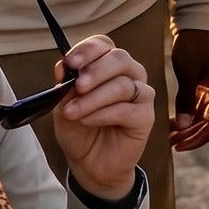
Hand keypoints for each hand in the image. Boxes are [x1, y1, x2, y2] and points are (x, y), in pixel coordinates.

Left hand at [51, 36, 155, 200]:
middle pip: (119, 58)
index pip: (104, 45)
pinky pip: (126, 109)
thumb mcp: (63, 105)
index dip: (88, 50)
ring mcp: (140, 95)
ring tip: (73, 113)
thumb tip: (63, 66)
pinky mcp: (146, 117)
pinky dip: (102, 114)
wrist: (88, 163)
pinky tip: (87, 121)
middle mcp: (129, 75)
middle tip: (76, 87)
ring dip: (93, 99)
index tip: (70, 63)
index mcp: (109, 65)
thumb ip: (65, 85)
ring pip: (123, 85)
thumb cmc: (79, 130)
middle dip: (95, 71)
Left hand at [168, 27, 208, 151]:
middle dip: (190, 136)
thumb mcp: (188, 72)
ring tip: (170, 135)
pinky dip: (188, 116)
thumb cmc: (194, 44)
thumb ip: (186, 99)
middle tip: (170, 143)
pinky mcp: (207, 86)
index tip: (178, 146)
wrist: (198, 22)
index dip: (196, 139)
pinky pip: (200, 107)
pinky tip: (173, 121)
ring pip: (204, 117)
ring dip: (188, 128)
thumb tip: (183, 126)